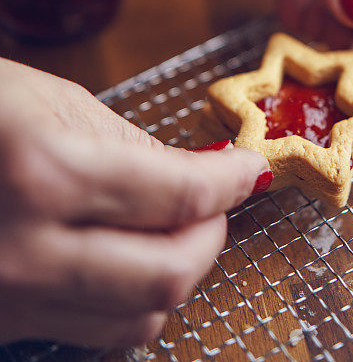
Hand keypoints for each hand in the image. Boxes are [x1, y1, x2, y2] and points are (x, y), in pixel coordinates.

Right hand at [0, 58, 267, 347]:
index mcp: (45, 174)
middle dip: (212, 236)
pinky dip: (128, 301)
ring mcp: (7, 298)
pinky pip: (89, 331)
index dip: (230, 181)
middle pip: (167, 274)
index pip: (178, 193)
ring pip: (134, 319)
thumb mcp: (49, 100)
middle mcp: (27, 250)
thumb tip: (193, 176)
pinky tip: (128, 261)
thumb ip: (129, 144)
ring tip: (177, 230)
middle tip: (217, 203)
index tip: (251, 170)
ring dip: (176, 273)